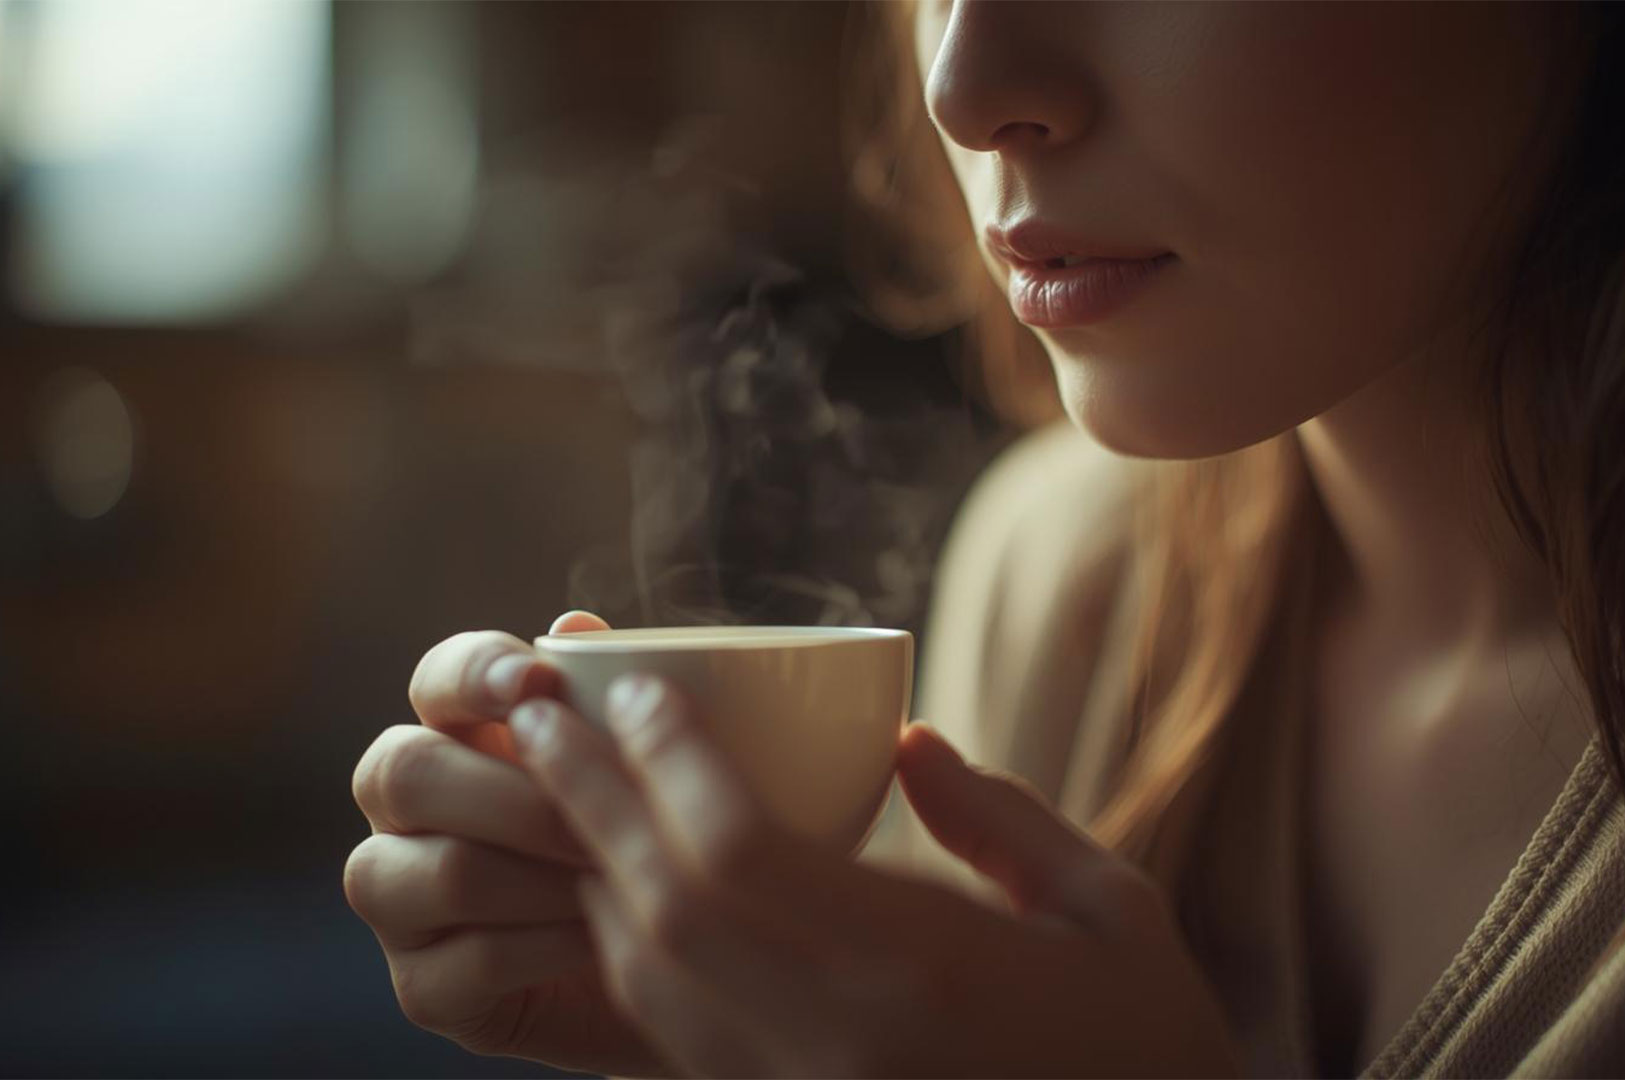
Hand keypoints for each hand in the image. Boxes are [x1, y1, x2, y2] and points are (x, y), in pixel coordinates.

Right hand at [345, 612, 684, 1077]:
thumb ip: (608, 696)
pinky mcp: (423, 986)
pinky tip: (602, 940)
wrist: (674, 967)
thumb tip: (578, 627)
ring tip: (614, 882)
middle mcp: (407, 807)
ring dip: (538, 879)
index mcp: (456, 730)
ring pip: (434, 872)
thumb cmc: (652, 837)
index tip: (538, 685)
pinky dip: (546, 948)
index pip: (436, 678)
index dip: (476, 674)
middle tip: (599, 823)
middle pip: (403, 772)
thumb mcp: (645, 763)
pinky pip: (466, 961)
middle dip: (514, 796)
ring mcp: (402, 897)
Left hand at [510, 673, 1241, 1076]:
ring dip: (591, 869)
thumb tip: (910, 745)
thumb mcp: (1113, 913)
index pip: (739, 849)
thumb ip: (1006, 821)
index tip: (637, 686)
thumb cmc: (1148, 1048)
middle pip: (665, 902)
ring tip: (555, 784)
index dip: (670, 758)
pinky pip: (672, 1033)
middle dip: (588, 795)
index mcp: (916, 972)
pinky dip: (628, 950)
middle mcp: (832, 1041)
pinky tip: (619, 892)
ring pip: (650, 973)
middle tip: (537, 710)